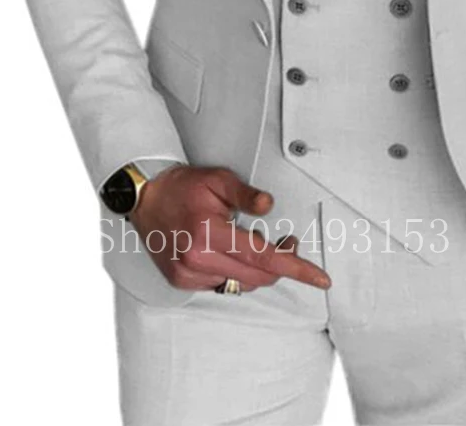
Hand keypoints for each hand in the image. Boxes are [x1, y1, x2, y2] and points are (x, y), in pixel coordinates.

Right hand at [130, 165, 330, 292]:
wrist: (145, 198)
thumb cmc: (182, 187)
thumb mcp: (218, 180)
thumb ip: (246, 195)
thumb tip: (268, 207)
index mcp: (208, 232)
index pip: (263, 257)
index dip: (296, 268)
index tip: (320, 278)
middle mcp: (197, 258)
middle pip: (257, 276)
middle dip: (281, 264)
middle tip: (288, 242)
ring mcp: (188, 274)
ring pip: (241, 284)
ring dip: (258, 269)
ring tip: (257, 243)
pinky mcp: (181, 281)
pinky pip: (222, 285)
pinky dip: (235, 272)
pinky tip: (232, 252)